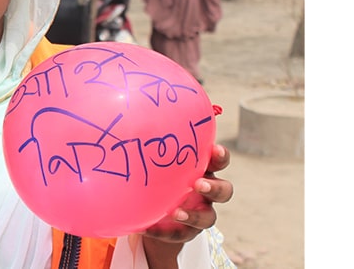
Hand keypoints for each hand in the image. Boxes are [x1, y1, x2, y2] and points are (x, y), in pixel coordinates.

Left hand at [140, 144, 233, 265]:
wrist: (152, 204)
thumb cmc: (157, 171)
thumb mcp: (156, 157)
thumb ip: (151, 142)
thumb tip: (129, 119)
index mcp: (202, 168)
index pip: (219, 161)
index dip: (221, 156)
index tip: (215, 150)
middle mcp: (205, 191)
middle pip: (225, 191)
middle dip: (215, 188)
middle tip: (199, 184)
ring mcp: (199, 212)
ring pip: (209, 218)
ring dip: (194, 215)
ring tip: (175, 212)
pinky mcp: (186, 231)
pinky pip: (179, 234)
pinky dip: (163, 232)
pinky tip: (145, 227)